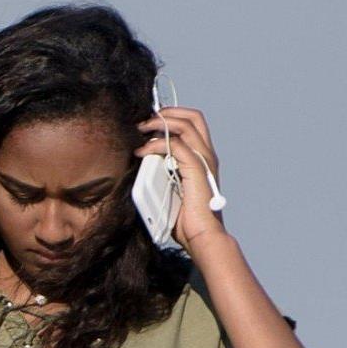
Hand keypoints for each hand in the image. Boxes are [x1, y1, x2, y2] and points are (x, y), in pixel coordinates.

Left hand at [139, 105, 230, 246]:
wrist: (200, 235)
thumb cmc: (183, 217)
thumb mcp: (168, 186)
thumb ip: (160, 170)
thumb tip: (140, 160)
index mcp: (202, 157)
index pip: (192, 123)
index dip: (171, 115)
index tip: (147, 123)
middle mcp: (206, 154)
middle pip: (193, 117)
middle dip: (167, 112)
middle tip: (143, 122)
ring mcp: (204, 160)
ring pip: (185, 125)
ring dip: (159, 123)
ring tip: (140, 130)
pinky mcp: (197, 169)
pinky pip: (175, 145)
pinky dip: (155, 144)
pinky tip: (141, 152)